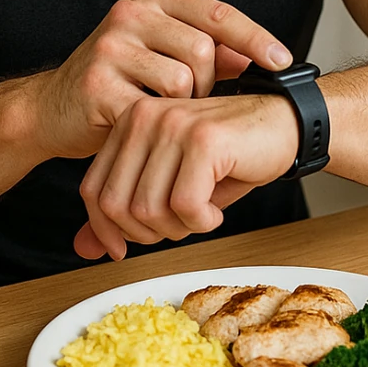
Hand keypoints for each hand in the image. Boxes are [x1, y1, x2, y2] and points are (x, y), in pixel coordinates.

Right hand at [37, 0, 293, 163]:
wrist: (51, 108)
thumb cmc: (120, 81)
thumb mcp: (165, 54)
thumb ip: (210, 50)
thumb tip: (259, 55)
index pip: (216, 12)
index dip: (255, 38)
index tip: (282, 60)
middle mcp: (130, 12)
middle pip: (202, 49)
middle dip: (208, 84)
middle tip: (193, 102)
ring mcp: (110, 47)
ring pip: (181, 80)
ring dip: (184, 107)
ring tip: (167, 113)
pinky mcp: (96, 84)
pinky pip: (152, 110)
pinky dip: (159, 125)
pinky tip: (149, 127)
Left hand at [72, 90, 300, 261]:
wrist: (285, 125)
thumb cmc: (229, 157)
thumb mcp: (169, 186)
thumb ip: (124, 214)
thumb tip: (82, 249)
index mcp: (129, 123)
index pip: (93, 189)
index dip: (105, 230)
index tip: (125, 248)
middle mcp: (144, 117)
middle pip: (118, 206)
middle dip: (148, 233)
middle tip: (179, 226)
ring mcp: (173, 125)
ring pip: (149, 209)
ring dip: (179, 229)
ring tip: (201, 213)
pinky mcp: (203, 140)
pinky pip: (185, 206)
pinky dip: (202, 221)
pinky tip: (216, 209)